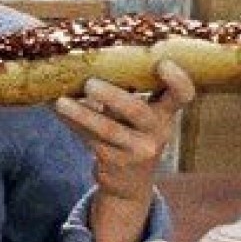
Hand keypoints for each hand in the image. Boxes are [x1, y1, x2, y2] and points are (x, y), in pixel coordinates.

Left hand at [54, 60, 195, 241]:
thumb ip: (127, 93)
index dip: (177, 80)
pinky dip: (72, 123)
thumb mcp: (140, 118)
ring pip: (107, 129)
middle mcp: (156, 132)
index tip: (163, 63)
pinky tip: (57, 110)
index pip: (182, 96)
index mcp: (165, 114)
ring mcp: (136, 150)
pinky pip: (90, 139)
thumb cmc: (132, 134)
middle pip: (137, 111)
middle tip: (90, 84)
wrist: (129, 184)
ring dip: (81, 114)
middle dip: (113, 97)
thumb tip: (92, 57)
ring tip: (61, 102)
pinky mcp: (115, 163)